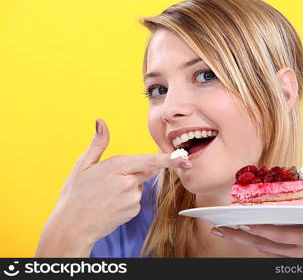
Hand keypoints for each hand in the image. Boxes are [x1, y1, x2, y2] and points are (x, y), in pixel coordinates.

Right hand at [36, 119, 190, 255]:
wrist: (72, 227)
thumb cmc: (75, 195)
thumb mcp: (82, 165)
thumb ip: (98, 143)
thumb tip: (100, 122)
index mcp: (117, 167)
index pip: (149, 160)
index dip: (168, 159)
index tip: (183, 158)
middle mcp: (128, 182)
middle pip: (144, 170)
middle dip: (134, 171)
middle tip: (108, 182)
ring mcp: (132, 199)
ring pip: (138, 186)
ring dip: (128, 186)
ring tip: (105, 195)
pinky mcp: (133, 211)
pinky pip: (135, 199)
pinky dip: (126, 199)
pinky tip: (110, 204)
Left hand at [211, 217, 302, 256]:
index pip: (279, 235)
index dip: (259, 230)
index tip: (240, 224)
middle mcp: (300, 251)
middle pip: (264, 245)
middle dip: (239, 237)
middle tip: (217, 229)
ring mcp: (297, 257)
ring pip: (264, 251)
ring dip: (242, 242)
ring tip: (223, 232)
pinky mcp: (297, 258)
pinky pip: (271, 254)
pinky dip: (254, 247)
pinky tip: (243, 239)